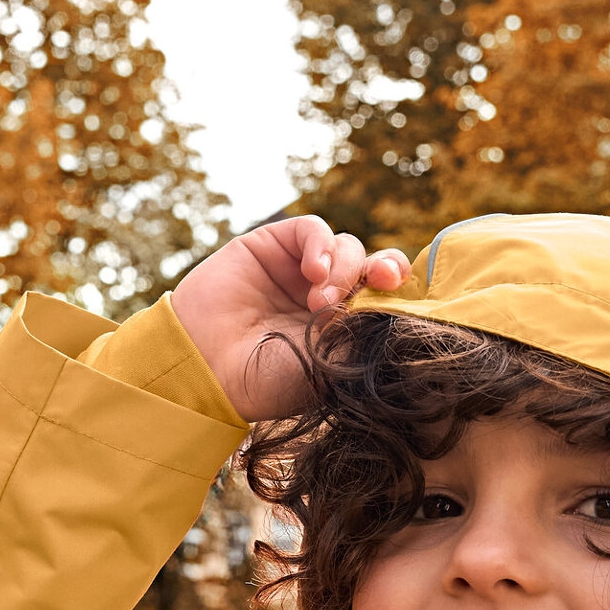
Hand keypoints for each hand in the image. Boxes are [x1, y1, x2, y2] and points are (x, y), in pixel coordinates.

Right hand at [170, 216, 411, 421]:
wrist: (209, 370)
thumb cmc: (268, 381)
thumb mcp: (332, 365)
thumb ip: (366, 330)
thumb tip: (399, 300)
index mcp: (343, 328)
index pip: (383, 295)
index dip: (398, 288)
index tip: (400, 294)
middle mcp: (323, 297)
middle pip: (370, 265)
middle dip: (382, 270)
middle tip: (379, 282)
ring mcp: (297, 270)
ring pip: (345, 245)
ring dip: (342, 267)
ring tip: (320, 300)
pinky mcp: (271, 246)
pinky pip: (312, 228)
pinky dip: (321, 243)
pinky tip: (314, 270)